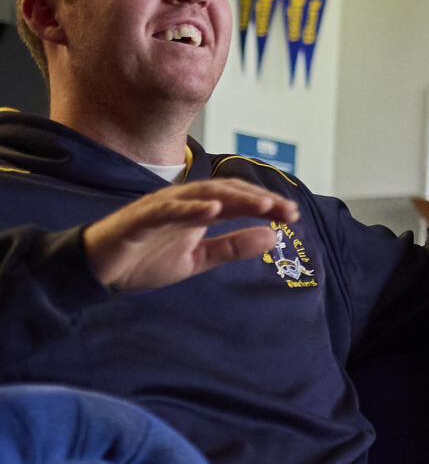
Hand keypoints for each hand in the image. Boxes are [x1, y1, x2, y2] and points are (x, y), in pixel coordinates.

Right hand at [83, 179, 297, 292]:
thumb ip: (232, 247)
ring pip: (201, 195)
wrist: (99, 271)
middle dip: (258, 200)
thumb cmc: (146, 260)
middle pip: (226, 192)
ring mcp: (160, 207)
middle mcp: (183, 203)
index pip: (238, 201)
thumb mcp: (198, 259)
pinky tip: (213, 211)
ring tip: (262, 205)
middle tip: (287, 210)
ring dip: (233, 198)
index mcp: (198, 211)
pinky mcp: (139, 219)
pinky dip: (190, 208)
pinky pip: (167, 210)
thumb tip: (272, 237)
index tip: (293, 216)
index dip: (266, 206)